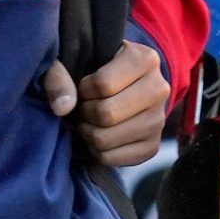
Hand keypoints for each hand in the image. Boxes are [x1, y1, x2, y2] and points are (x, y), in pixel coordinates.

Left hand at [44, 40, 167, 167]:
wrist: (121, 85)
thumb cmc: (94, 68)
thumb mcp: (74, 59)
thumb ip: (59, 75)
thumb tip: (62, 108)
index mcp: (145, 59)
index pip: (104, 85)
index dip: (84, 89)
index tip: (85, 86)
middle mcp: (160, 89)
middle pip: (107, 114)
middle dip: (85, 113)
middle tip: (84, 107)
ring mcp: (158, 120)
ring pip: (106, 139)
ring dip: (88, 132)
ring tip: (90, 121)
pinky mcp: (152, 146)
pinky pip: (112, 159)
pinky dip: (96, 151)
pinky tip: (99, 135)